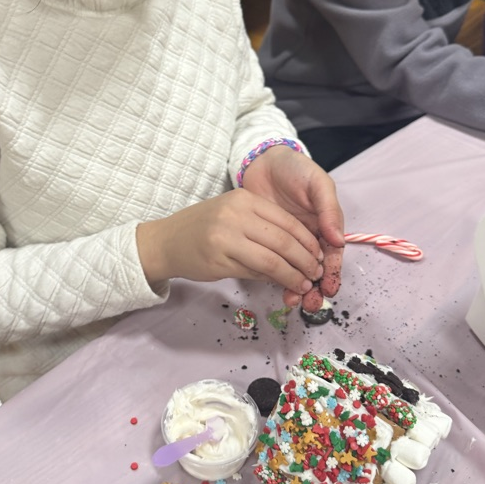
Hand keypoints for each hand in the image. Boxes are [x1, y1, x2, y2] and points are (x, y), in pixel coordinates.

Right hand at [136, 188, 324, 297]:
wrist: (165, 242)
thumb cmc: (201, 228)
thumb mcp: (232, 215)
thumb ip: (262, 227)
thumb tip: (298, 252)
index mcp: (243, 198)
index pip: (287, 221)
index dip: (308, 241)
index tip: (319, 255)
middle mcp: (236, 214)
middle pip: (284, 240)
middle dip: (306, 260)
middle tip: (316, 273)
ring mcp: (226, 237)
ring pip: (273, 259)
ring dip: (293, 275)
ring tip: (305, 284)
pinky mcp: (219, 260)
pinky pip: (255, 272)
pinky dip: (274, 280)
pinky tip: (283, 285)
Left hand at [240, 146, 343, 310]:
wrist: (261, 160)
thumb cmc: (295, 168)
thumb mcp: (317, 183)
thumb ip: (329, 210)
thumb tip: (338, 240)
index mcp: (325, 224)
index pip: (332, 254)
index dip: (331, 272)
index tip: (328, 288)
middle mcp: (309, 236)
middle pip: (316, 267)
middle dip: (315, 286)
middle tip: (309, 302)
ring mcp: (287, 240)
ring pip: (296, 269)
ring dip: (297, 286)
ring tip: (294, 300)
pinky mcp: (267, 241)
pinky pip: (274, 262)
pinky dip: (277, 276)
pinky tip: (277, 288)